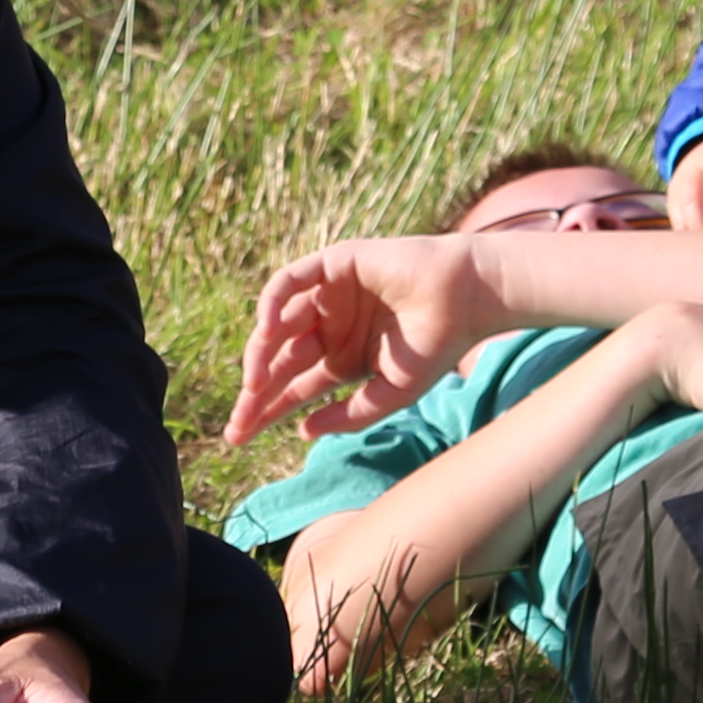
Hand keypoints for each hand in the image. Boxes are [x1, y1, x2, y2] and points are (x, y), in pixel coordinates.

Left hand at [231, 235, 506, 443]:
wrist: (465, 298)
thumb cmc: (437, 346)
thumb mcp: (391, 394)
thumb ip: (349, 415)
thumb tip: (302, 432)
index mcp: (343, 360)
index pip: (295, 388)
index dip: (267, 411)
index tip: (240, 437)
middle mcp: (330, 329)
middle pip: (280, 363)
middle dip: (256, 392)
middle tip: (237, 423)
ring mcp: (328, 297)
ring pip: (279, 326)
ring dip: (261, 352)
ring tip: (253, 383)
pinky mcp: (332, 265)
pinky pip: (289, 282)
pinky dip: (272, 302)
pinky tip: (266, 328)